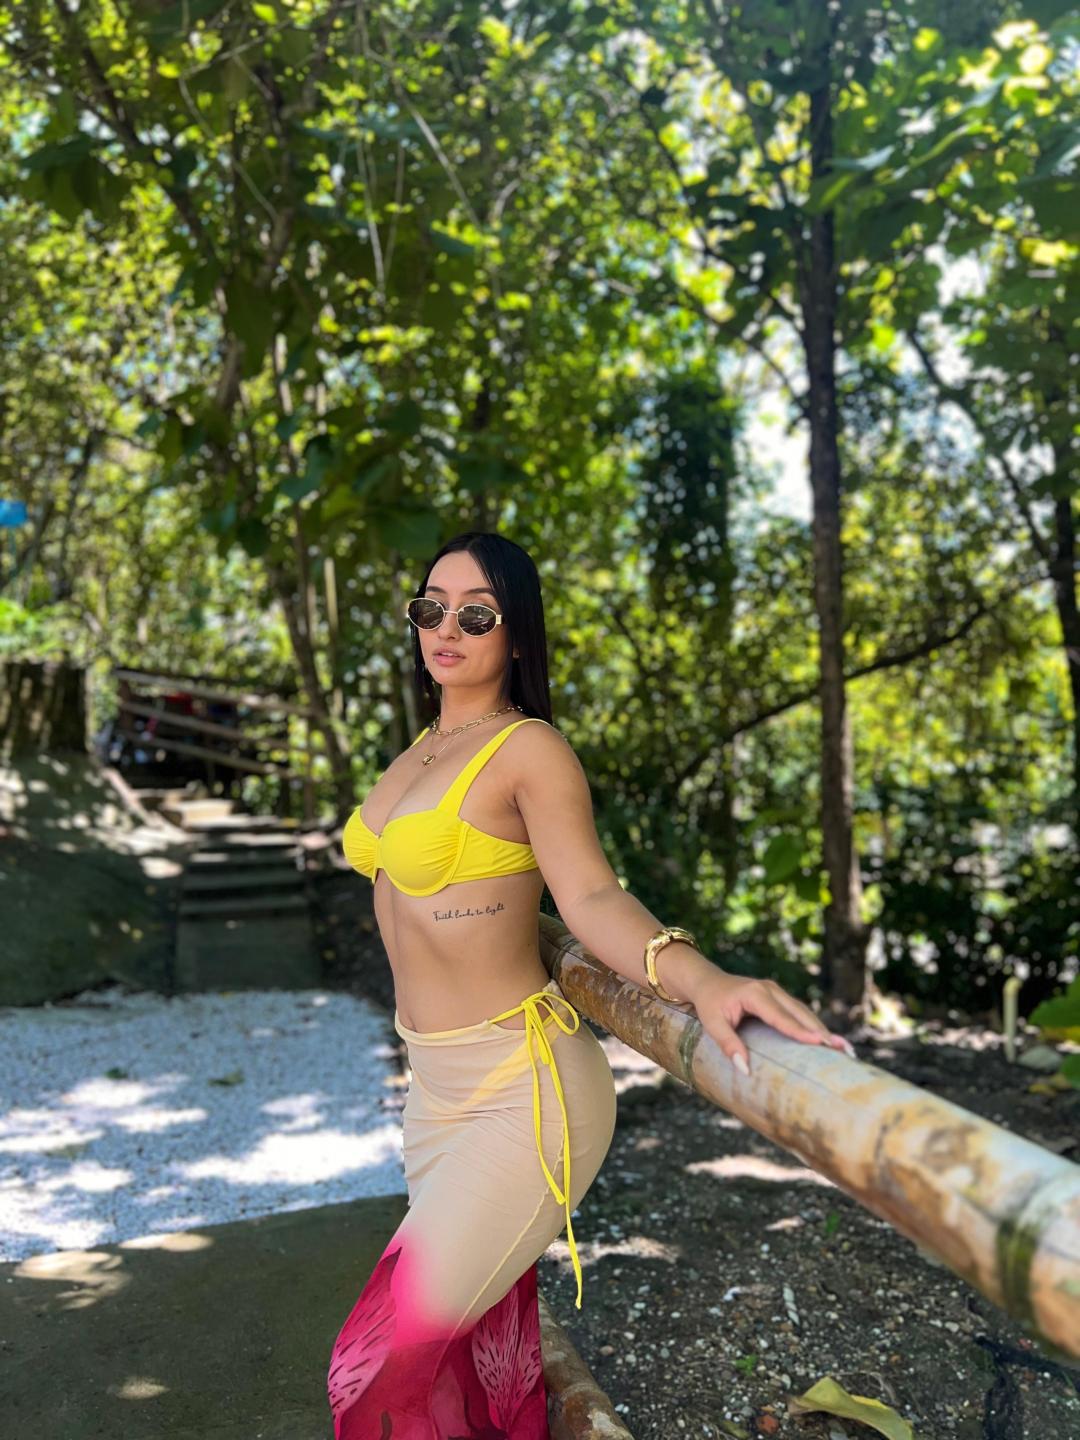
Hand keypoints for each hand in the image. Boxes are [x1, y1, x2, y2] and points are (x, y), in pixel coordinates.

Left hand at [691, 968, 855, 1075]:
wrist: (706, 981)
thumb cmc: (709, 1004)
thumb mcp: (712, 1024)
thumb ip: (728, 1045)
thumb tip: (745, 1069)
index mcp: (755, 994)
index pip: (781, 1016)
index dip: (800, 1031)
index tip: (819, 1043)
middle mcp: (770, 989)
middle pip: (800, 1013)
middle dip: (822, 1032)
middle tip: (843, 1050)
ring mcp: (776, 991)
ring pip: (804, 1012)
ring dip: (822, 1030)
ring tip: (843, 1048)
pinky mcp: (779, 997)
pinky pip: (799, 1012)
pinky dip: (814, 1026)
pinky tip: (827, 1040)